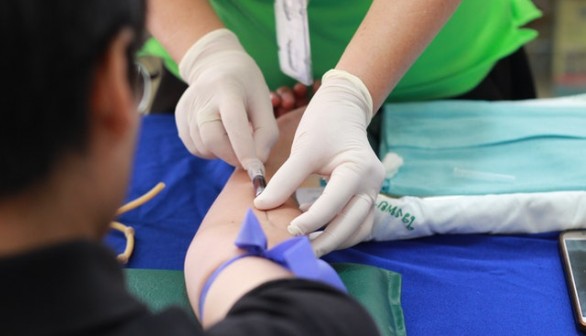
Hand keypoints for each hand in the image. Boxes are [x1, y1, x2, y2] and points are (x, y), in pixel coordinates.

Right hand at [176, 29, 277, 167]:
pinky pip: (195, 147)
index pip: (234, 123)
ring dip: (222, 152)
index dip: (244, 149)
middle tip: (246, 156)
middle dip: (232, 156)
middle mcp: (202, 97)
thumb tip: (257, 162)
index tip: (256, 170)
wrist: (217, 65)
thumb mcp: (264, 102)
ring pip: (203, 148)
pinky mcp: (180, 118)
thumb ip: (266, 133)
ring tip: (232, 135)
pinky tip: (219, 134)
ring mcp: (187, 108)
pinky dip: (210, 150)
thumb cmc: (247, 87)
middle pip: (212, 140)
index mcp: (228, 89)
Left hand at [255, 70, 384, 255]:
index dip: (311, 221)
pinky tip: (317, 232)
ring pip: (359, 229)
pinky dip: (340, 232)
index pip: (335, 203)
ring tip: (308, 248)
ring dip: (336, 241)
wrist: (344, 108)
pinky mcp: (366, 196)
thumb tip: (261, 205)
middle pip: (353, 224)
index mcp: (360, 170)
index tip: (288, 231)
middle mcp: (372, 184)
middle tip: (298, 251)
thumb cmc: (324, 124)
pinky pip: (358, 223)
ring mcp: (373, 192)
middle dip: (326, 241)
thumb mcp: (304, 149)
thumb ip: (285, 179)